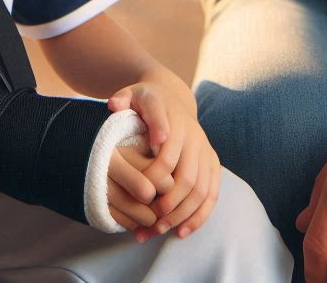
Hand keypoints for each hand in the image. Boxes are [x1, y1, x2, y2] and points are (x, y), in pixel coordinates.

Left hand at [108, 75, 220, 240]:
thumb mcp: (132, 95)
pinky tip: (180, 233)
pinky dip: (198, 216)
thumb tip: (114, 105)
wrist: (171, 98)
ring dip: (180, 214)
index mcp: (172, 116)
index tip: (147, 182)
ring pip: (200, 189)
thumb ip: (122, 99)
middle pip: (185, 174)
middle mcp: (193, 133)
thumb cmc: (144, 102)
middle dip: (167, 201)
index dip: (158, 164)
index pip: (166, 140)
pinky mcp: (212, 162)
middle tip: (148, 220)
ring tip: (158, 230)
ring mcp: (205, 149)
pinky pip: (211, 194)